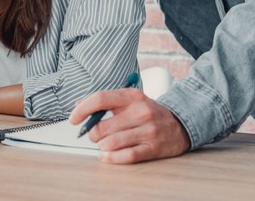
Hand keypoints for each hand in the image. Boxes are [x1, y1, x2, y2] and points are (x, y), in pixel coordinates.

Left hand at [69, 88, 189, 163]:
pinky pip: (126, 156)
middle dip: (92, 134)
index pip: (100, 99)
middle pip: (102, 126)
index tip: (74, 119)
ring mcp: (147, 131)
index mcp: (132, 96)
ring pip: (111, 143)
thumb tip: (79, 105)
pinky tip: (106, 155)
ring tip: (104, 144)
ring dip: (102, 146)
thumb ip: (106, 102)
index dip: (82, 110)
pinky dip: (111, 158)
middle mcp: (140, 112)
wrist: (180, 124)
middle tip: (94, 135)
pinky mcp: (153, 148)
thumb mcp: (130, 100)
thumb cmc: (149, 112)